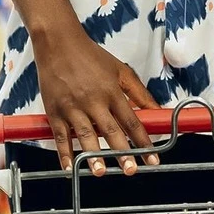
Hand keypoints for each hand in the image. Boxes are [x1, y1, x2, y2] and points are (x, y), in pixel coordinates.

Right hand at [33, 30, 158, 175]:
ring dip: (93, 155)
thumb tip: (158, 111)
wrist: (58, 42)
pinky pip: (60, 135)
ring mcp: (73, 106)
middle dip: (122, 152)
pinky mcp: (55, 110)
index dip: (143, 142)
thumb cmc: (90, 56)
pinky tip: (70, 168)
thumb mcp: (121, 71)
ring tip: (101, 171)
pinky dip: (64, 153)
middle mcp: (93, 100)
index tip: (152, 159)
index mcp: (112, 92)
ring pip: (85, 134)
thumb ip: (140, 93)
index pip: (132, 122)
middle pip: (111, 130)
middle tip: (130, 170)